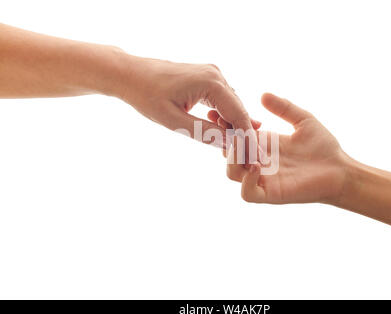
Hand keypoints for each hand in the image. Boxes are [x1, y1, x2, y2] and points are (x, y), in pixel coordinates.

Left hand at [114, 56, 259, 146]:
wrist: (130, 74)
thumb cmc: (146, 96)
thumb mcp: (174, 121)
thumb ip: (204, 132)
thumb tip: (230, 144)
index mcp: (211, 82)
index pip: (238, 114)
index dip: (248, 138)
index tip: (256, 157)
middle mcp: (216, 75)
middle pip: (238, 109)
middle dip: (244, 133)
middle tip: (251, 158)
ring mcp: (212, 74)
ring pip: (231, 105)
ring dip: (233, 126)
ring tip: (237, 149)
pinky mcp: (206, 77)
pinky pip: (222, 99)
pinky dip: (223, 116)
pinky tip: (221, 130)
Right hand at [227, 93, 347, 203]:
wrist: (340, 171)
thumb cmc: (324, 147)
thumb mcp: (303, 121)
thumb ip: (284, 108)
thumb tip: (263, 94)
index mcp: (263, 144)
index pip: (234, 135)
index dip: (225, 125)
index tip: (220, 113)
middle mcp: (259, 160)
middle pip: (228, 153)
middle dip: (225, 139)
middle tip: (230, 127)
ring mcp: (263, 178)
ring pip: (232, 173)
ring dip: (234, 159)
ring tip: (245, 145)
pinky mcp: (271, 194)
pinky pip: (247, 193)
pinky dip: (247, 181)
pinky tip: (258, 166)